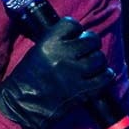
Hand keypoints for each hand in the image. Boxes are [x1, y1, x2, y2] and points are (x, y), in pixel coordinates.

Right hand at [0, 17, 114, 128]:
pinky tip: (101, 74)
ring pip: (100, 58)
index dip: (75, 28)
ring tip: (92, 62)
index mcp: (48, 43)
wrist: (22, 104)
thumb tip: (77, 35)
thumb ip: (56, 41)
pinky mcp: (82, 91)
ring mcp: (74, 74)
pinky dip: (105, 75)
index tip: (75, 34)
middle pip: (91, 40)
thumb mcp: (37, 50)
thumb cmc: (27, 76)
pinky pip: (104, 79)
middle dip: (91, 42)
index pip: (71, 24)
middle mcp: (63, 56)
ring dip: (98, 59)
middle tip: (87, 47)